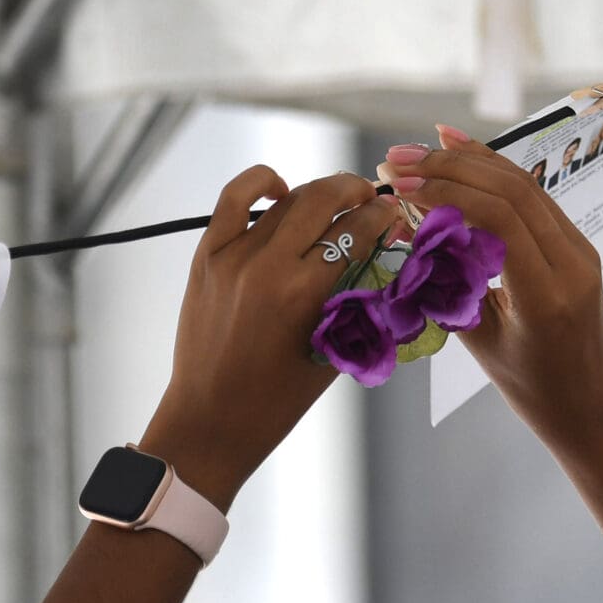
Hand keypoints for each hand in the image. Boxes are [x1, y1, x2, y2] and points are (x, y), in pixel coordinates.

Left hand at [140, 165, 408, 509]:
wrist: (211, 419)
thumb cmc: (277, 401)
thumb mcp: (333, 350)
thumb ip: (357, 300)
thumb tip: (383, 257)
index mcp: (304, 295)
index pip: (358, 233)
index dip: (384, 217)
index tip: (396, 215)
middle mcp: (268, 267)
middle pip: (325, 200)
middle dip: (357, 192)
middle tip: (372, 199)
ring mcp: (233, 256)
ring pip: (288, 199)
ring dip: (319, 192)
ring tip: (337, 199)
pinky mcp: (207, 255)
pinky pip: (234, 198)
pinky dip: (261, 182)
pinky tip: (281, 189)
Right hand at [383, 125, 602, 434]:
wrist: (593, 405)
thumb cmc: (534, 388)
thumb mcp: (481, 343)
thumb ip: (450, 283)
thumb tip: (411, 225)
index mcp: (547, 295)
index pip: (499, 219)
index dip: (447, 193)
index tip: (401, 186)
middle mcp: (572, 263)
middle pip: (510, 191)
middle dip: (448, 168)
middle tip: (397, 160)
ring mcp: (580, 248)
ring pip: (523, 184)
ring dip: (467, 161)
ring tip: (417, 150)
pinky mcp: (576, 243)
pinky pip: (532, 197)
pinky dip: (492, 172)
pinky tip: (459, 151)